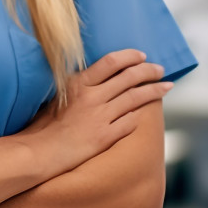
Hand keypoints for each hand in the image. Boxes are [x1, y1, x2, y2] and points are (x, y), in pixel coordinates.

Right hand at [20, 48, 171, 180]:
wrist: (40, 152)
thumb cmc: (43, 125)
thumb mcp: (58, 95)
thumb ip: (78, 85)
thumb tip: (96, 78)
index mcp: (79, 83)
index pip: (111, 62)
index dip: (130, 57)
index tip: (141, 56)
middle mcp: (92, 97)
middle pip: (129, 78)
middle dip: (149, 71)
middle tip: (160, 69)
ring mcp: (100, 117)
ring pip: (135, 98)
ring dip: (154, 91)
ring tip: (166, 86)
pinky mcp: (105, 136)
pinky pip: (129, 122)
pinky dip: (137, 116)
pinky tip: (143, 114)